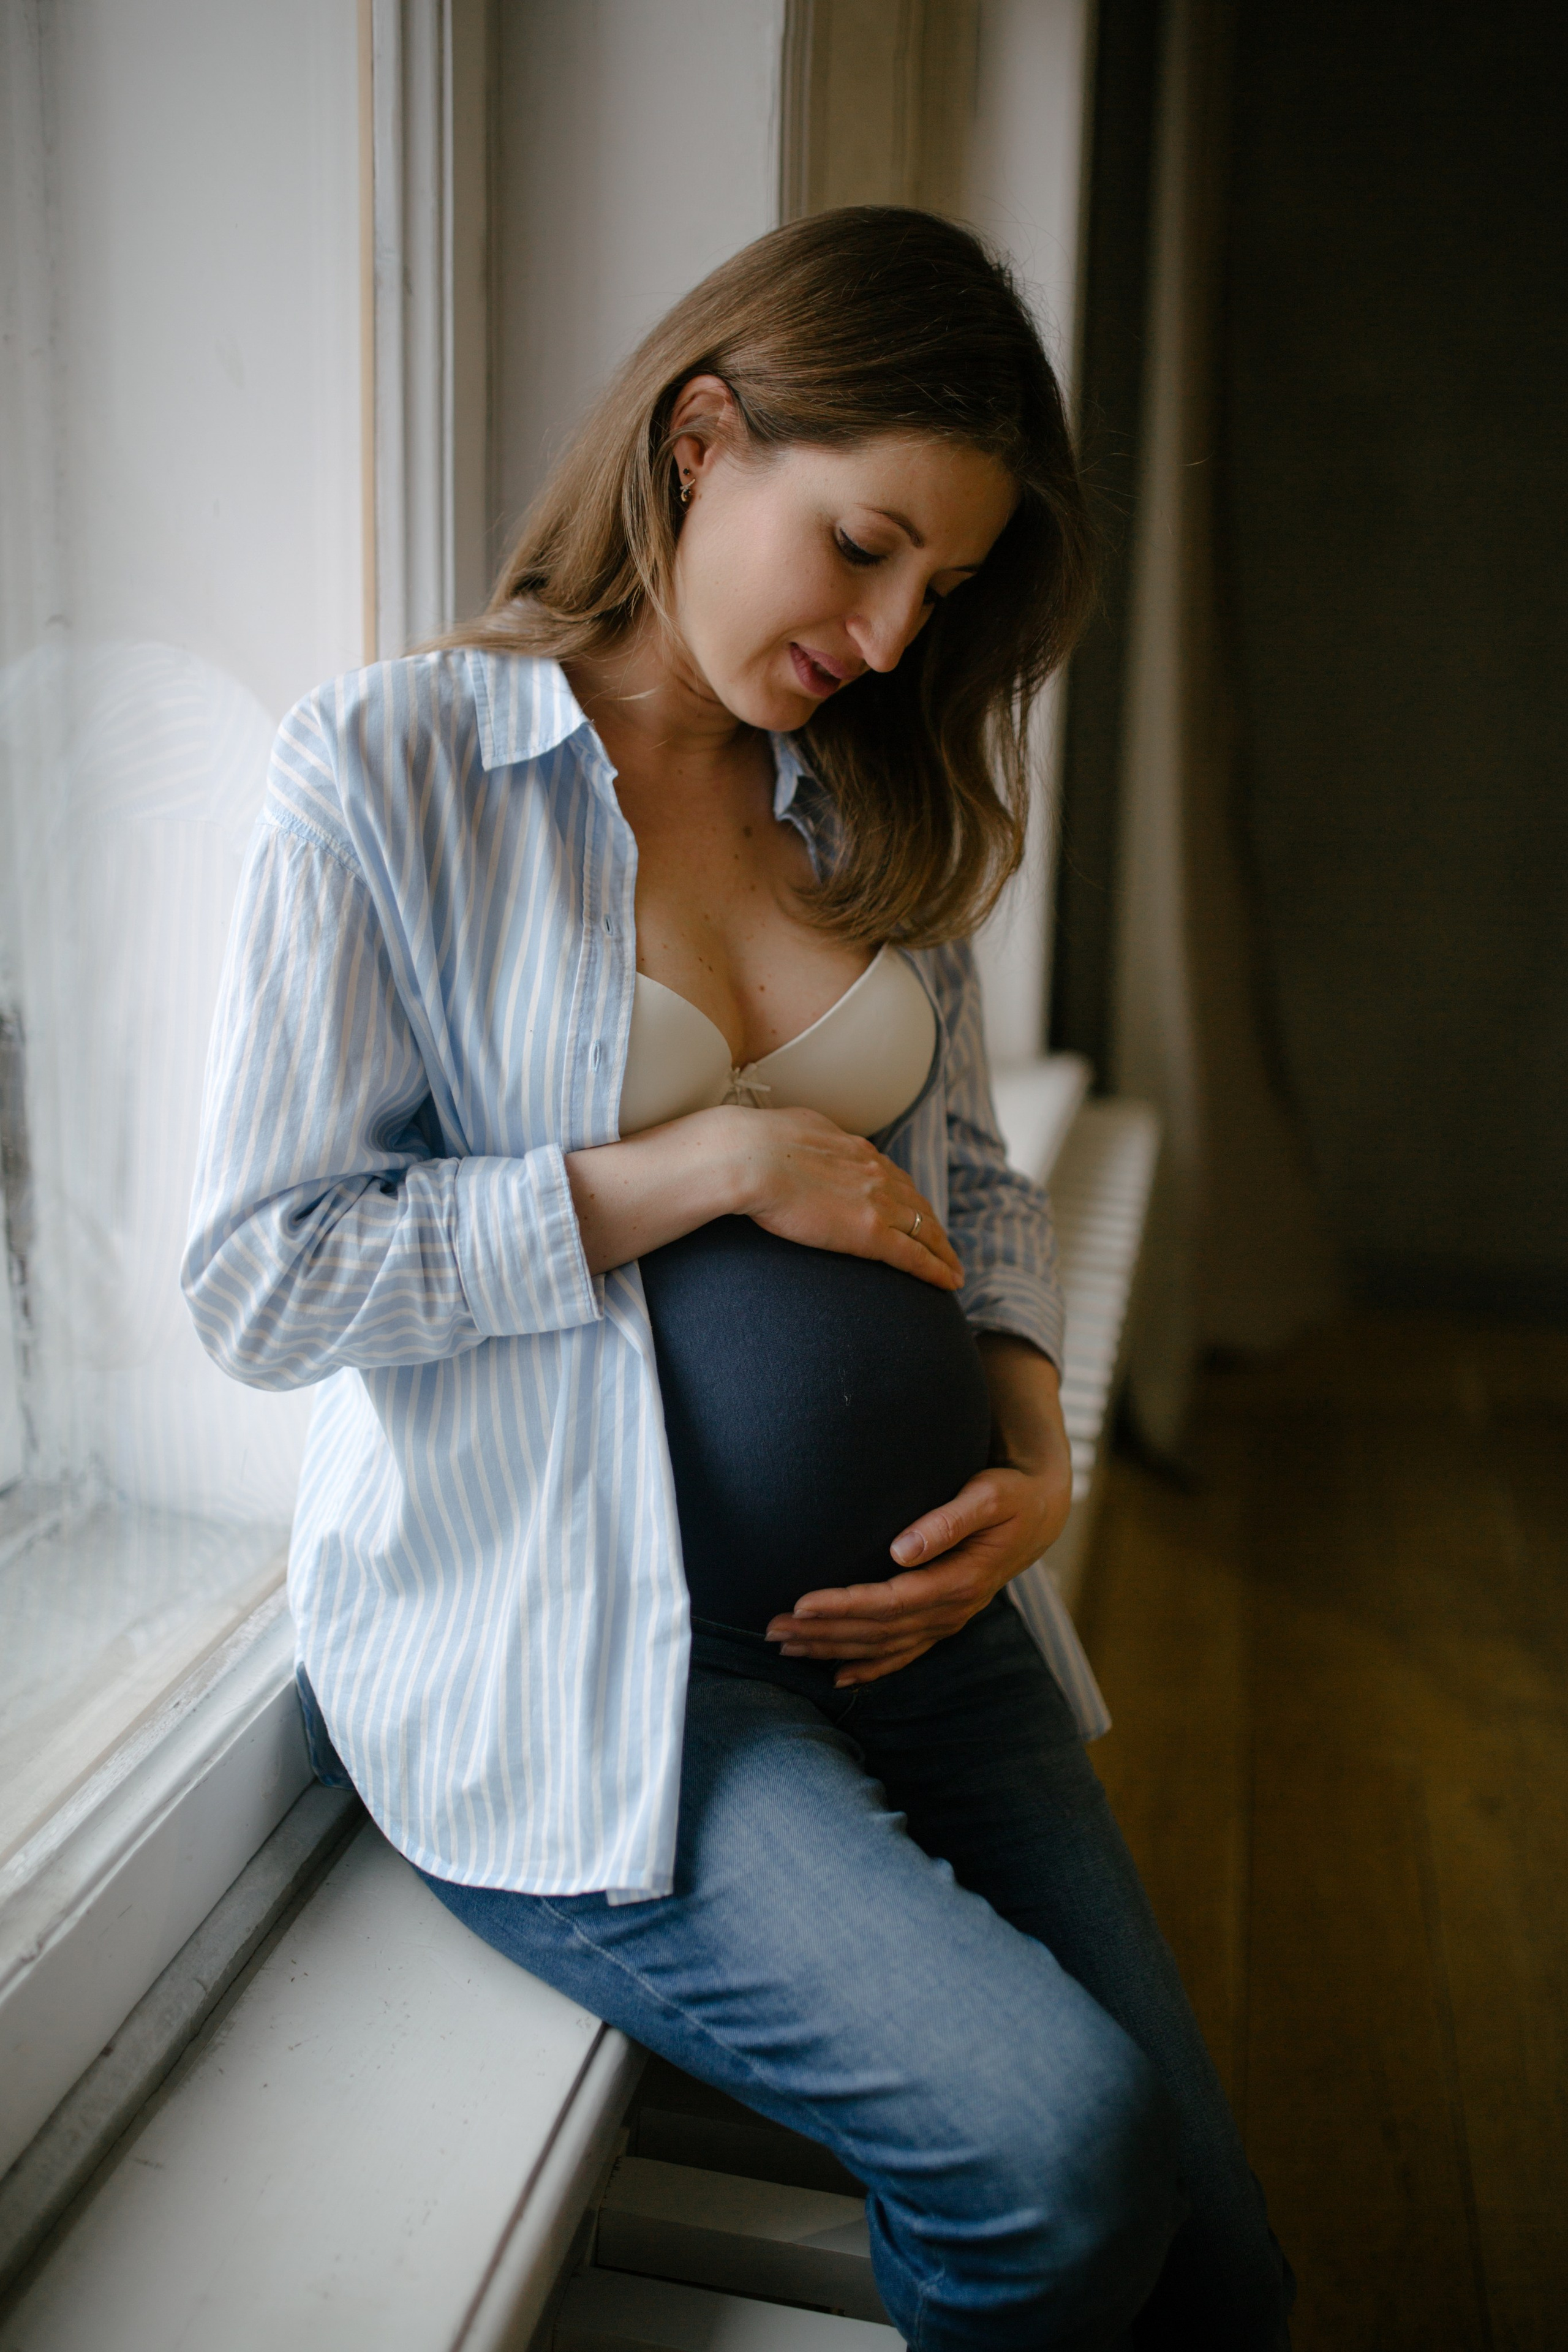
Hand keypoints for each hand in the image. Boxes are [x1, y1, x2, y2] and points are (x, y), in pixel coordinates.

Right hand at [732, 1106, 961, 1290]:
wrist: (749, 1159)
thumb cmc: (754, 1147)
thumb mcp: (791, 1131)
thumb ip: (806, 1141)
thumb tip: (799, 1142)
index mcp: (855, 1150)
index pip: (893, 1177)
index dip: (907, 1198)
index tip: (913, 1212)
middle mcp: (875, 1172)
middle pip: (917, 1203)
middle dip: (933, 1225)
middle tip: (942, 1246)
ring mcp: (877, 1202)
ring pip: (926, 1230)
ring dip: (943, 1250)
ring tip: (952, 1270)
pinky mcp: (871, 1233)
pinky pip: (914, 1255)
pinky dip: (936, 1269)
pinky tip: (949, 1282)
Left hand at [766, 1337, 1072, 1683]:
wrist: (1040, 1514)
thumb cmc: (1009, 1497)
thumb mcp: (989, 1497)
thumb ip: (948, 1520)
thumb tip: (901, 1548)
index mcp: (961, 1581)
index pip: (891, 1602)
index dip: (845, 1606)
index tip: (802, 1602)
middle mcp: (952, 1610)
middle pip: (878, 1631)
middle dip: (824, 1632)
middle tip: (774, 1628)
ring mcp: (947, 1622)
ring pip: (882, 1646)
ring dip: (832, 1648)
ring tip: (784, 1645)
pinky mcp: (942, 1622)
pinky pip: (902, 1654)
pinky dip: (869, 1668)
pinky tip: (836, 1676)